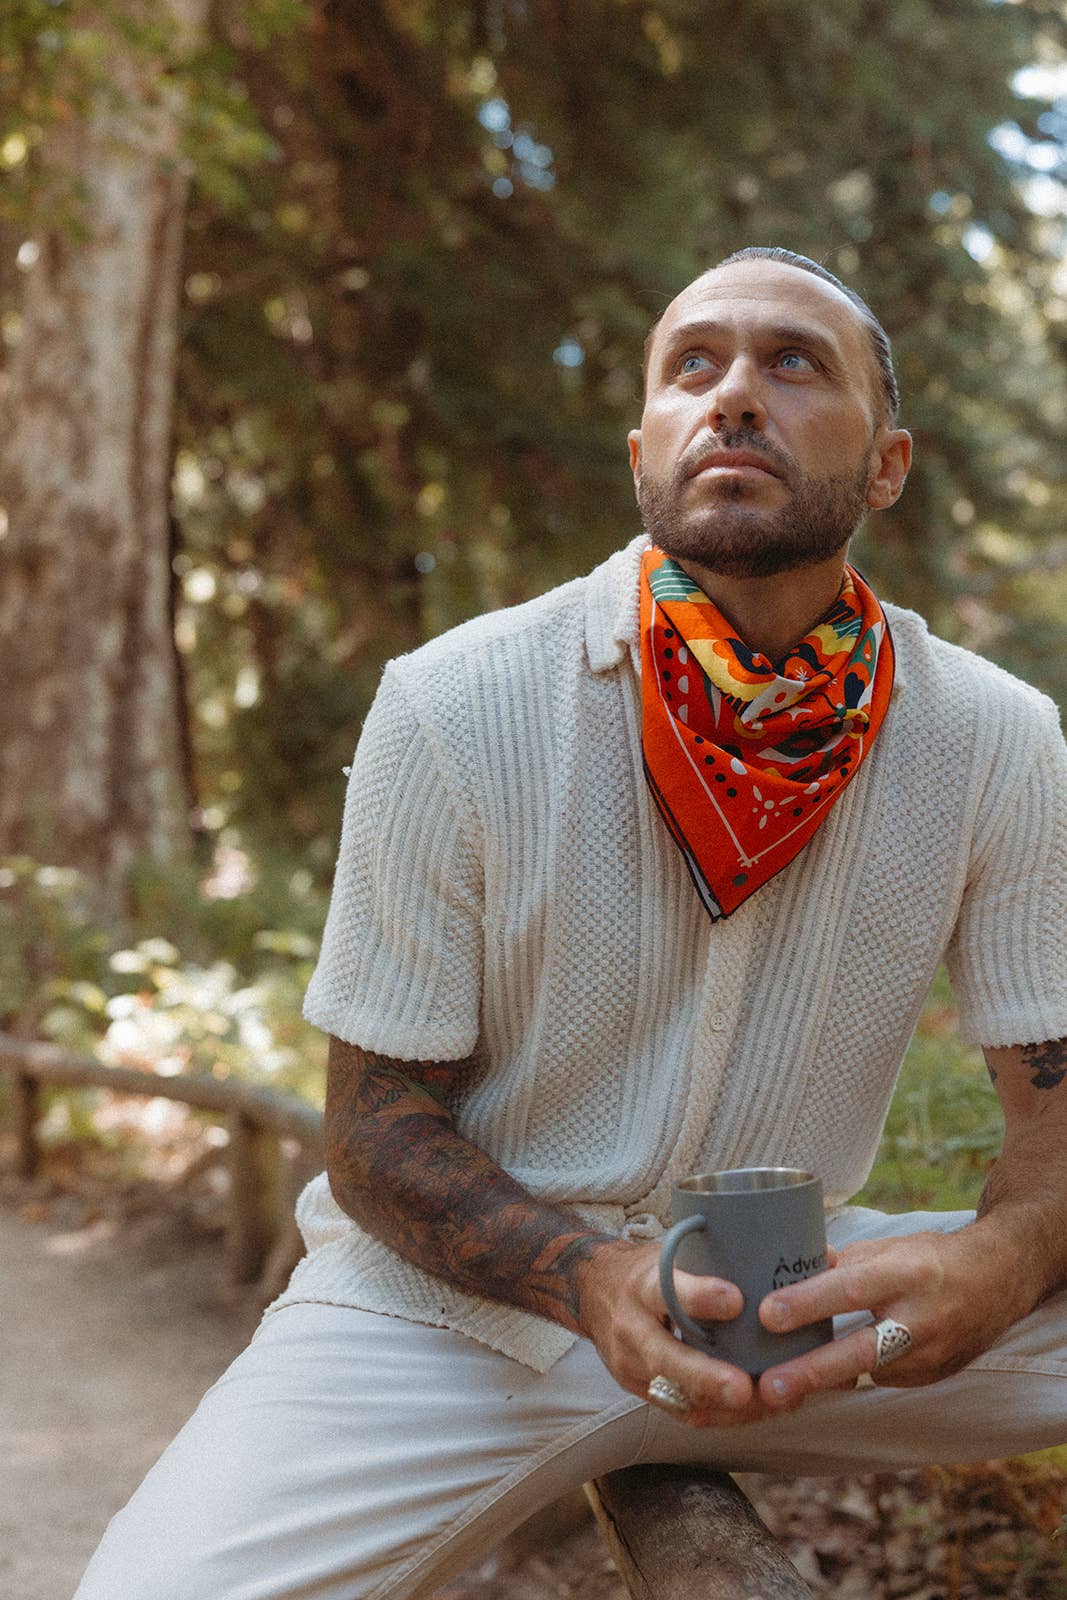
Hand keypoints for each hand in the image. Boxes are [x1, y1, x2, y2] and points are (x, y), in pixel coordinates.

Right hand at [576, 1238, 778, 1427]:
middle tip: (743, 1388)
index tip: (736, 1300)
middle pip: (665, 1356)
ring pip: (674, 1393)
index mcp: (641, 1283)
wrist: (593, 1291)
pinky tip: (754, 1410)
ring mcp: (630, 1363)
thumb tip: (771, 1266)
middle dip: (706, 1377)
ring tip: (766, 1403)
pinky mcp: (638, 1388)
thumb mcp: (668, 1255)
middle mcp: (631, 1326)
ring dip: (723, 1405)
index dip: (699, 1296)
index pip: (666, 1289)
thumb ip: (707, 1265)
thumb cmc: (647, 1270)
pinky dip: (719, 1414)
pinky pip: (680, 1409)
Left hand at [753, 1225, 1022, 1413]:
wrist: (996, 1282)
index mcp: (906, 1274)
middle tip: (769, 1388)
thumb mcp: (888, 1248)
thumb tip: (788, 1274)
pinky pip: (880, 1379)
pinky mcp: (930, 1379)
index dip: (809, 1303)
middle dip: (812, 1371)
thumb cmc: (928, 1259)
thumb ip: (840, 1265)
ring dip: (820, 1382)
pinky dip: (848, 1378)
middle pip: (862, 1350)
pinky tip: (818, 1376)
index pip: (851, 1289)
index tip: (767, 1314)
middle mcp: (921, 1319)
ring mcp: (930, 1357)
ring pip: (866, 1373)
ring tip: (776, 1391)